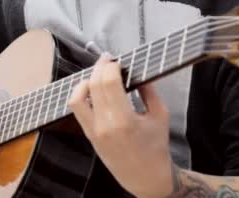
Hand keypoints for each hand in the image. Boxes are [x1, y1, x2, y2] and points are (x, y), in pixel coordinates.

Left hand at [68, 54, 174, 197]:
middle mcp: (105, 126)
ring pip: (78, 97)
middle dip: (100, 67)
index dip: (111, 66)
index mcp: (124, 121)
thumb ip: (149, 90)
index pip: (109, 83)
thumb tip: (137, 69)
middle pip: (94, 85)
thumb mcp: (160, 116)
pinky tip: (92, 88)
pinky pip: (77, 109)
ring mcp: (94, 131)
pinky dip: (81, 94)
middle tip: (108, 59)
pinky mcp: (89, 135)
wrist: (145, 178)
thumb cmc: (156, 148)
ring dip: (86, 80)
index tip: (117, 60)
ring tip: (98, 73)